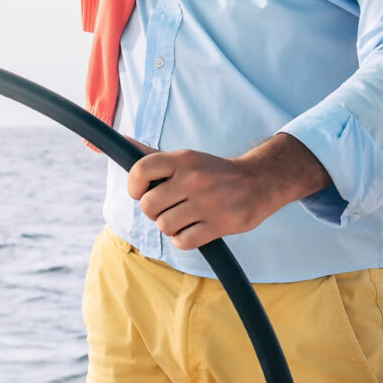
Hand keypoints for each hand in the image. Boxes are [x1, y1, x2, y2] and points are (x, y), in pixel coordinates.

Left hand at [128, 148, 286, 251]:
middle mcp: (193, 179)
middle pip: (148, 205)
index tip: (141, 191)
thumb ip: (152, 155)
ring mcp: (207, 203)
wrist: (259, 182)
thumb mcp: (185, 158)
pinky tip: (193, 229)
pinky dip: (183, 239)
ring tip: (182, 218)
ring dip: (169, 226)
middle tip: (166, 207)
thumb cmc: (212, 171)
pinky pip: (183, 241)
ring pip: (164, 225)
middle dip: (152, 210)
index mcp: (183, 159)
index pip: (140, 170)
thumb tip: (123, 141)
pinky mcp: (219, 225)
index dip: (133, 186)